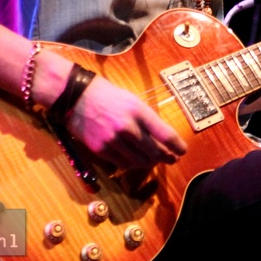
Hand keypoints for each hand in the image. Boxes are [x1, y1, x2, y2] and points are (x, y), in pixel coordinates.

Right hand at [65, 74, 187, 169]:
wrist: (77, 97)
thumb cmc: (109, 96)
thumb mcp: (133, 101)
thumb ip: (147, 119)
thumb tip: (162, 138)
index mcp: (139, 111)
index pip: (165, 134)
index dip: (177, 146)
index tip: (182, 151)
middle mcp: (127, 127)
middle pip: (155, 151)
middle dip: (167, 158)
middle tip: (172, 159)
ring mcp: (113, 140)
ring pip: (140, 161)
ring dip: (151, 163)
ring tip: (156, 161)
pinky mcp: (101, 149)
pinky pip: (123, 163)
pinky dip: (133, 164)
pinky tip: (138, 161)